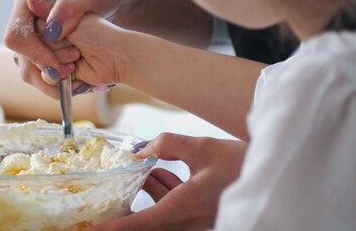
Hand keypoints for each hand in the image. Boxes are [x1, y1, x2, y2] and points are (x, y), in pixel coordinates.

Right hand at [3, 0, 125, 96]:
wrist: (119, 3)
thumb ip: (69, 7)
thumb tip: (49, 26)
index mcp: (27, 5)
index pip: (15, 36)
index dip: (34, 54)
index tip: (56, 67)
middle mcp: (26, 25)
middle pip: (21, 59)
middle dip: (47, 70)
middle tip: (73, 69)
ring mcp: (36, 43)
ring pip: (31, 74)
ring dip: (54, 82)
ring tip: (79, 73)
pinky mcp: (47, 57)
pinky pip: (44, 80)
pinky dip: (61, 87)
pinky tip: (81, 81)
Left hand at [88, 133, 245, 230]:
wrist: (274, 176)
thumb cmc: (241, 164)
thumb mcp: (200, 148)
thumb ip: (166, 144)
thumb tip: (140, 149)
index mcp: (184, 208)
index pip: (139, 224)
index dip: (113, 229)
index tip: (91, 230)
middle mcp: (188, 222)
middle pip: (146, 219)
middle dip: (129, 202)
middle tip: (114, 190)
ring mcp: (195, 222)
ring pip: (158, 212)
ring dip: (148, 191)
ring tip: (146, 167)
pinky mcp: (200, 217)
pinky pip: (171, 209)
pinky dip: (163, 192)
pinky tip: (161, 172)